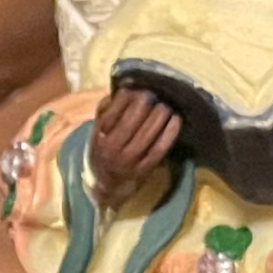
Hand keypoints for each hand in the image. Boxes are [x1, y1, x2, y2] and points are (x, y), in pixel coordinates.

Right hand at [88, 90, 181, 209]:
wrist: (106, 184)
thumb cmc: (103, 149)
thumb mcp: (97, 129)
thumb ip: (106, 109)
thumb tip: (126, 88)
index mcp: (100, 134)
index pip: (116, 109)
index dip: (129, 95)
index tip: (137, 89)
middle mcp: (113, 148)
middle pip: (134, 118)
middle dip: (146, 102)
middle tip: (154, 95)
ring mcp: (129, 160)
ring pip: (148, 132)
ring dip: (160, 114)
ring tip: (166, 106)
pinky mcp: (144, 169)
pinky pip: (160, 148)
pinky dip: (170, 132)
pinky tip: (176, 120)